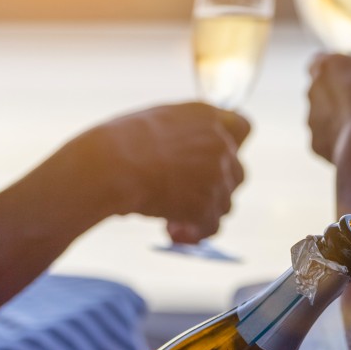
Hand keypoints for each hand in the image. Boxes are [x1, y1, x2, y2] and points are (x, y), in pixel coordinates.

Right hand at [64, 102, 250, 242]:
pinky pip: (211, 226)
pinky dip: (195, 233)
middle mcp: (218, 141)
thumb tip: (188, 154)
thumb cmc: (117, 143)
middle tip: (184, 197)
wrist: (108, 165)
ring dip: (203, 212)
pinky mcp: (206, 204)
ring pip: (225, 202)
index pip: (243, 127)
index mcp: (205, 115)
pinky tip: (173, 234)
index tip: (217, 159)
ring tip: (171, 219)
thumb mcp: (156, 122)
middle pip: (236, 171)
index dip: (232, 146)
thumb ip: (183, 133)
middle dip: (215, 187)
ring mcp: (216, 173)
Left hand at [308, 53, 350, 162]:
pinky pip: (328, 141)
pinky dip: (340, 142)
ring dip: (338, 121)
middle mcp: (312, 90)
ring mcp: (310, 118)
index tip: (347, 75)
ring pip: (323, 119)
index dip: (333, 70)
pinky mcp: (314, 143)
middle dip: (336, 97)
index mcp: (326, 66)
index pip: (319, 61)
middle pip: (320, 91)